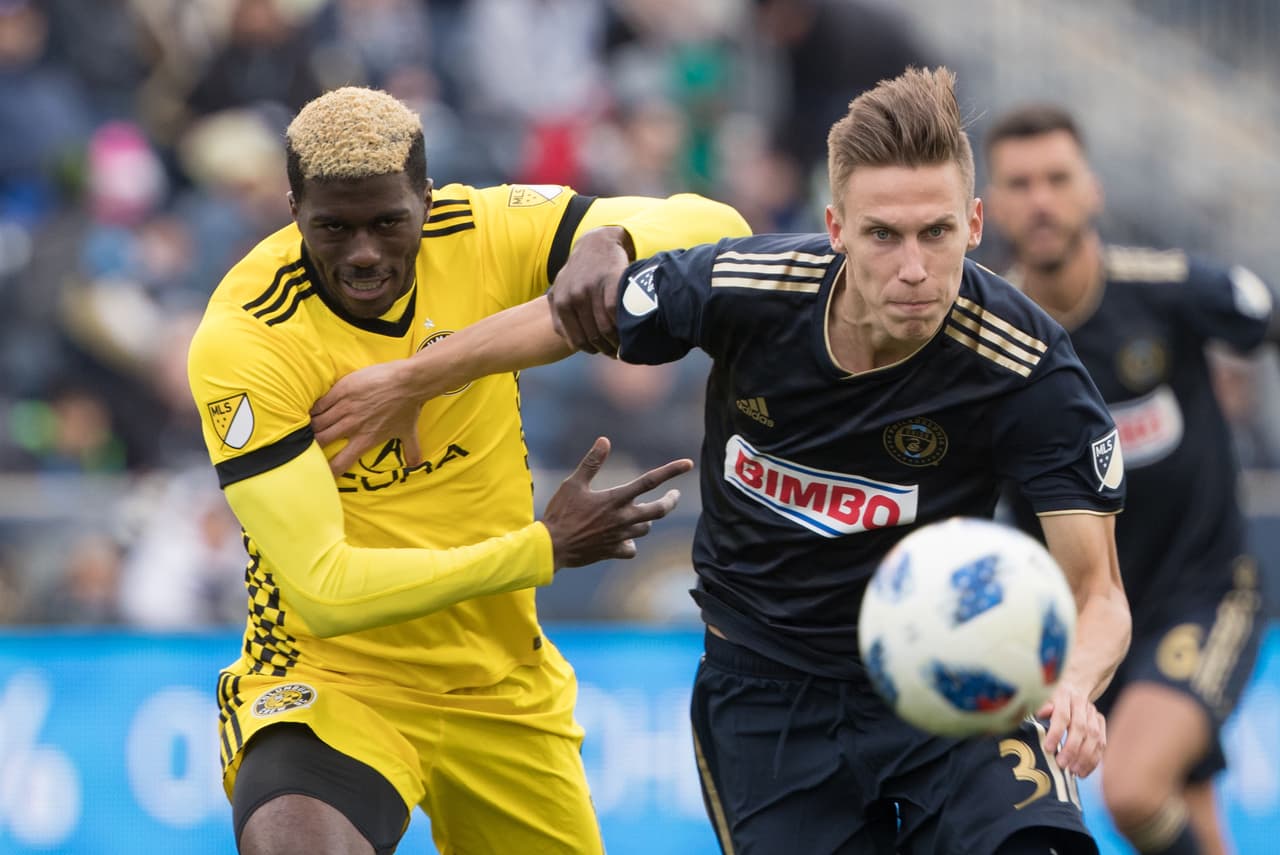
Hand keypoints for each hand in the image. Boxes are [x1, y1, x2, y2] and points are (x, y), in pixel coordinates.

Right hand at [311, 360, 422, 474]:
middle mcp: (352, 426)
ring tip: (304, 428)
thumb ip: (411, 451)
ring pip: (318, 423)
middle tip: (307, 445)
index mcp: (365, 440)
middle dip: (313, 445)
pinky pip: (319, 404)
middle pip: (322, 441)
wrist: (409, 381)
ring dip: (311, 427)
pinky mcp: (341, 391)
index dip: (329, 471)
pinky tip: (308, 412)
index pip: (341, 462)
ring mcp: (345, 408)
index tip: (321, 473)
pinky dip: (312, 410)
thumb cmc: (409, 407)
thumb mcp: (409, 432)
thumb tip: (416, 466)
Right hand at [542, 437, 692, 568]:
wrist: (552, 547)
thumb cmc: (561, 513)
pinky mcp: (613, 551)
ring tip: (643, 513)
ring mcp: (620, 536)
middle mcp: (623, 518)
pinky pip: (631, 548)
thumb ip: (591, 462)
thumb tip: (604, 440)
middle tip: (675, 495)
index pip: (650, 481)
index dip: (671, 471)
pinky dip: (630, 543)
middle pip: (659, 510)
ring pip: (646, 528)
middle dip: (671, 501)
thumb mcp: (573, 483)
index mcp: (616, 499)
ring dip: (648, 519)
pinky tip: (625, 539)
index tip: (689, 464)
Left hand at [548, 226, 630, 354]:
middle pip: (593, 336)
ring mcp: (592, 288)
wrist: (597, 242)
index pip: (576, 340)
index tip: (601, 351)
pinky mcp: (610, 280)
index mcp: (560, 302)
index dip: (591, 350)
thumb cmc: (580, 271)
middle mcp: (574, 295)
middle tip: (615, 351)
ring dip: (616, 341)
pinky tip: (627, 328)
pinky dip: (622, 325)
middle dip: (605, 348)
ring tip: (623, 344)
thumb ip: (559, 315)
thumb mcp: (561, 290)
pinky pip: (616, 312)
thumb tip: (569, 342)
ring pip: (605, 327)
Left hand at [1035, 683, 1106, 777]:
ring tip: (1073, 771)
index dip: (1056, 733)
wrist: (1075, 686)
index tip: (1048, 749)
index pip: (1062, 716)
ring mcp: (1093, 713)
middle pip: (1081, 728)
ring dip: (1085, 757)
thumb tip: (1041, 713)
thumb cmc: (1052, 698)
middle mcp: (1081, 704)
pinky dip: (1093, 760)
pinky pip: (1102, 744)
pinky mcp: (1101, 722)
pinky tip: (1084, 771)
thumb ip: (1041, 707)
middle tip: (1062, 764)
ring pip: (1094, 737)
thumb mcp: (1042, 699)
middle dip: (1071, 749)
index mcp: (1063, 696)